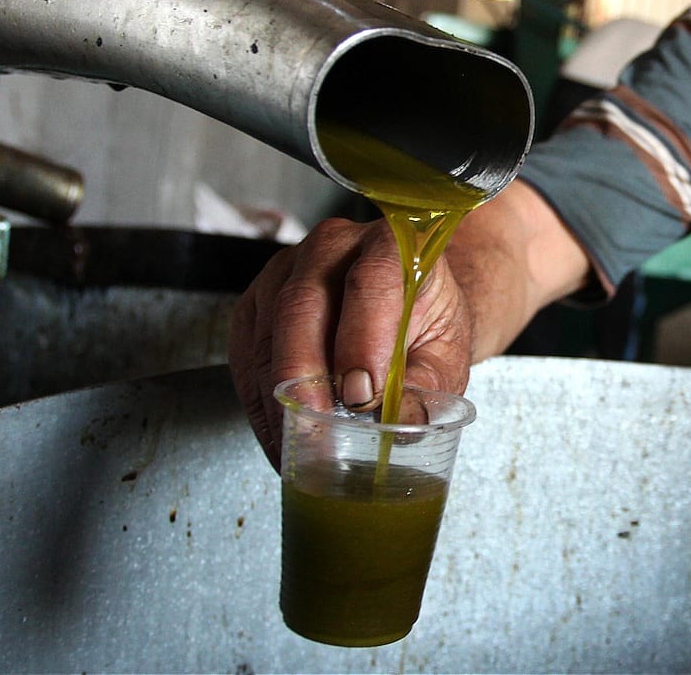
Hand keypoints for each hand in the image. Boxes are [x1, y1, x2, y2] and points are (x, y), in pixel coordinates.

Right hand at [228, 217, 474, 469]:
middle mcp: (332, 247)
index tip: (362, 395)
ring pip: (267, 330)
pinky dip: (258, 399)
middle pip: (302, 304)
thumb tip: (404, 423)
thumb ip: (429, 384)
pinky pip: (244, 351)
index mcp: (391, 244)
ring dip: (276, 396)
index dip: (363, 340)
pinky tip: (277, 432)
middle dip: (305, 374)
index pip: (371, 281)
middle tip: (316, 429)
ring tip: (297, 445)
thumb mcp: (446, 351)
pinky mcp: (257, 300)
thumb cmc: (425, 322)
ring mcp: (286, 270)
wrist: (403, 298)